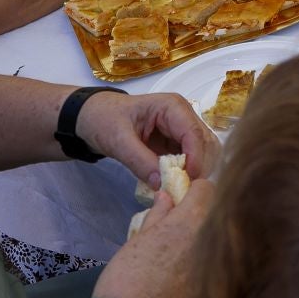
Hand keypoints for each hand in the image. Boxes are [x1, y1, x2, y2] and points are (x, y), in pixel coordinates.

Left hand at [75, 88, 220, 184]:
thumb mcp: (118, 141)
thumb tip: (161, 183)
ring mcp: (181, 129)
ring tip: (182, 190)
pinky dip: (187, 173)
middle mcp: (183, 115)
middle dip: (200, 166)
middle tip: (187, 190)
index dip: (196, 157)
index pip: (193, 132)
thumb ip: (139, 160)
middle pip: (205, 142)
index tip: (189, 180)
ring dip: (196, 171)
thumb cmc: (105, 120)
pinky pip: (190, 159)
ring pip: (202, 152)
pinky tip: (177, 185)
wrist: (94, 117)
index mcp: (172, 107)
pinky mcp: (176, 142)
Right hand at [95, 177, 214, 297]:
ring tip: (180, 246)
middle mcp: (211, 236)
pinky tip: (185, 266)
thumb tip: (166, 197)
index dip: (194, 189)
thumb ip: (157, 215)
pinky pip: (213, 258)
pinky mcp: (214, 280)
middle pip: (215, 210)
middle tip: (180, 221)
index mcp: (191, 219)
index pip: (207, 188)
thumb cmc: (128, 276)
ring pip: (216, 234)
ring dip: (204, 233)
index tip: (183, 197)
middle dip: (201, 211)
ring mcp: (216, 259)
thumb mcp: (139, 240)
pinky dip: (204, 256)